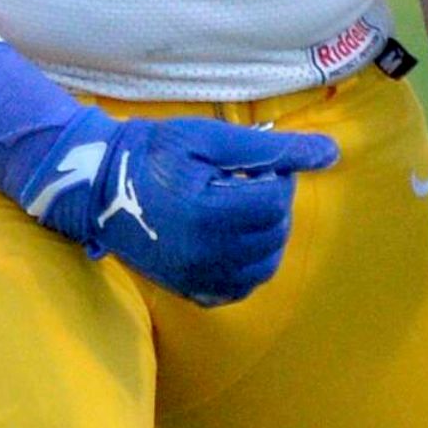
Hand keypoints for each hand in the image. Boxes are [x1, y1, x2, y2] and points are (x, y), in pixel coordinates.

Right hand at [28, 111, 336, 307]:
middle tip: (248, 182)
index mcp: (207, 211)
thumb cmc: (151, 152)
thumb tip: (330, 153)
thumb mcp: (210, 138)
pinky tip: (234, 239)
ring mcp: (195, 277)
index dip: (277, 177)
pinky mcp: (188, 289)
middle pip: (274, 234)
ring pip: (264, 266)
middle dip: (273, 205)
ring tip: (242, 209)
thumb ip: (270, 149)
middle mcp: (203, 253)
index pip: (275, 202)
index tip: (257, 165)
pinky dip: (248, 265)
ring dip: (267, 236)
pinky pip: (239, 288)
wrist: (98, 185)